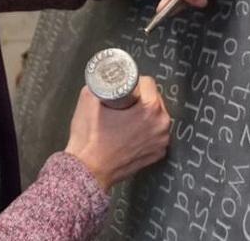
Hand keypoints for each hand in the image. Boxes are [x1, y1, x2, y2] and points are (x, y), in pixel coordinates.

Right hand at [64, 76, 170, 190]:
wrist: (87, 170)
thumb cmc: (89, 138)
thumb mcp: (88, 99)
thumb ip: (100, 84)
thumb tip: (104, 78)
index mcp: (149, 109)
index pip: (148, 83)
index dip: (134, 83)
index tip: (125, 90)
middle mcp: (161, 125)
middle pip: (155, 99)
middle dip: (141, 99)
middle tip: (123, 105)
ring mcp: (161, 141)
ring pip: (156, 117)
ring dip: (145, 116)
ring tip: (126, 120)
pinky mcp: (157, 154)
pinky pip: (155, 134)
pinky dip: (146, 132)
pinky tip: (131, 135)